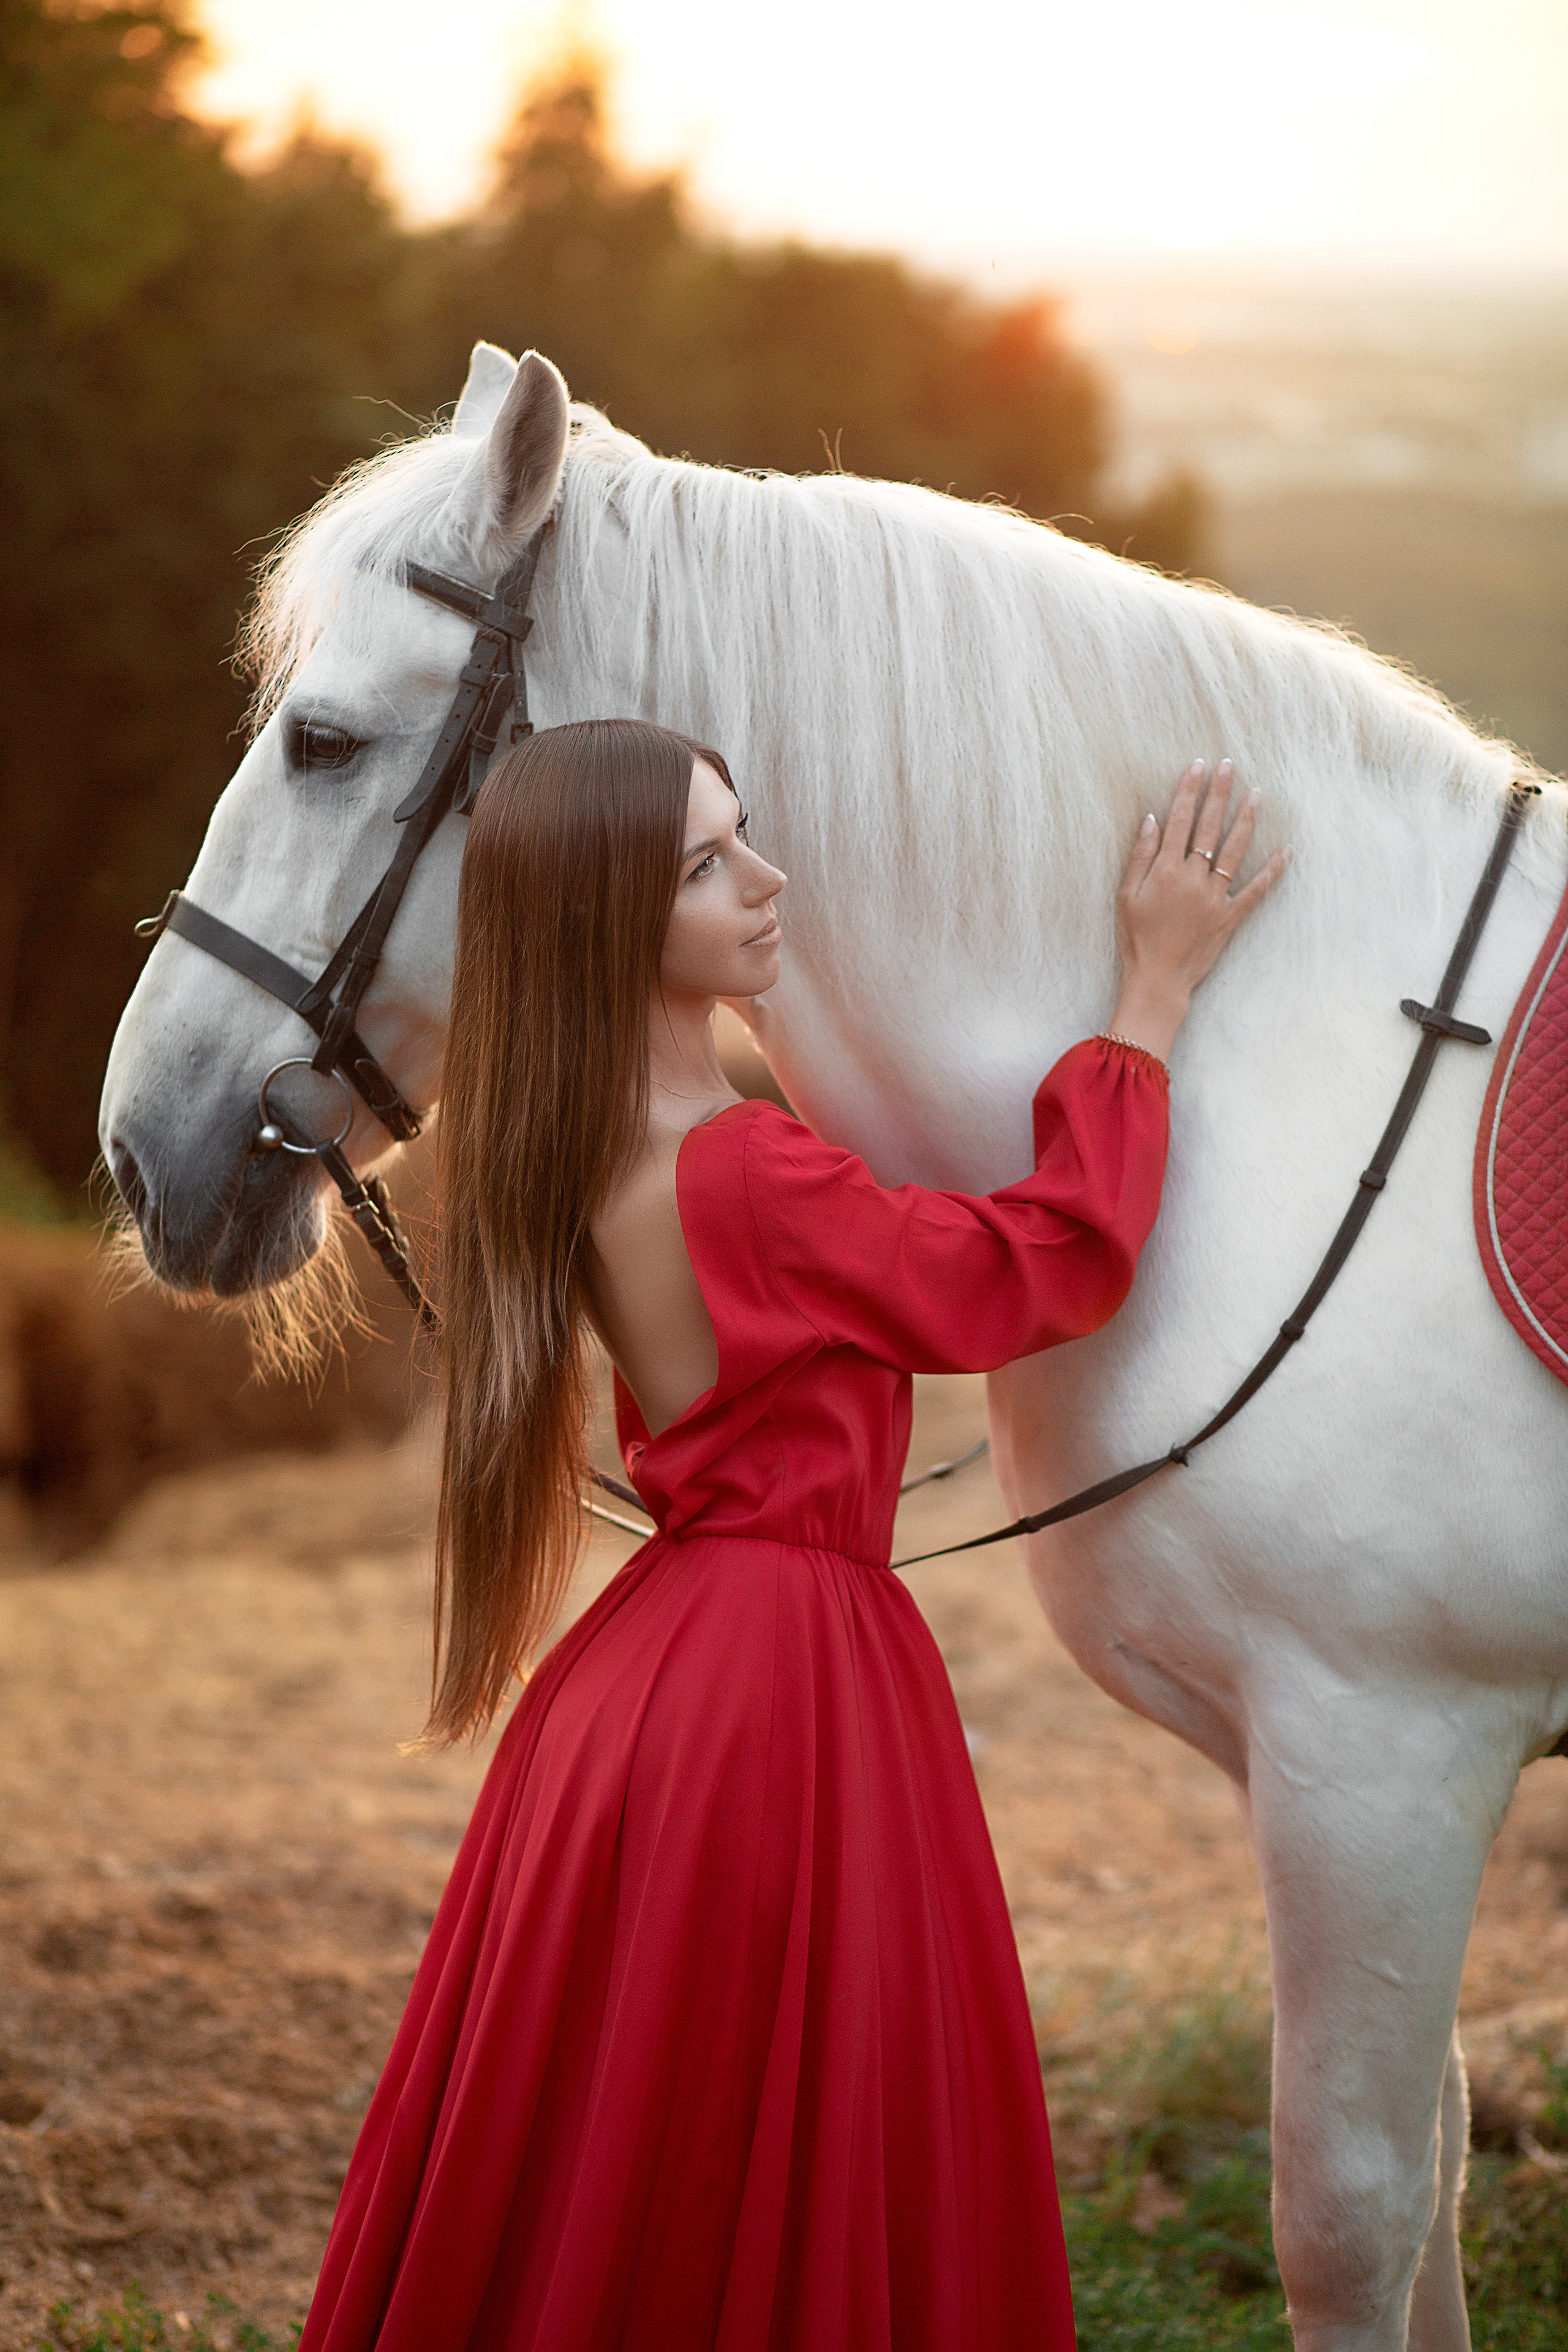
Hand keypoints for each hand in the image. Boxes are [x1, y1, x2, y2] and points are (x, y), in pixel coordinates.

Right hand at [1109, 760, 1289, 1061]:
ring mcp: (1214, 897)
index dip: (1188, 791)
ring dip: (1246, 820)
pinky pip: (1256, 890)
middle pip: (1208, 827)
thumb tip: (1152, 820)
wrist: (1158, 980)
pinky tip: (1287, 850)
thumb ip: (1140, 857)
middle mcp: (1192, 878)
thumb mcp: (1125, 896)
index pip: (1179, 820)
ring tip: (1256, 793)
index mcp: (1165, 871)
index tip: (1197, 766)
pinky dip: (1273, 871)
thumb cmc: (1135, 939)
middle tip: (1229, 765)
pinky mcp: (1230, 916)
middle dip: (1219, 793)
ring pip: (1235, 850)